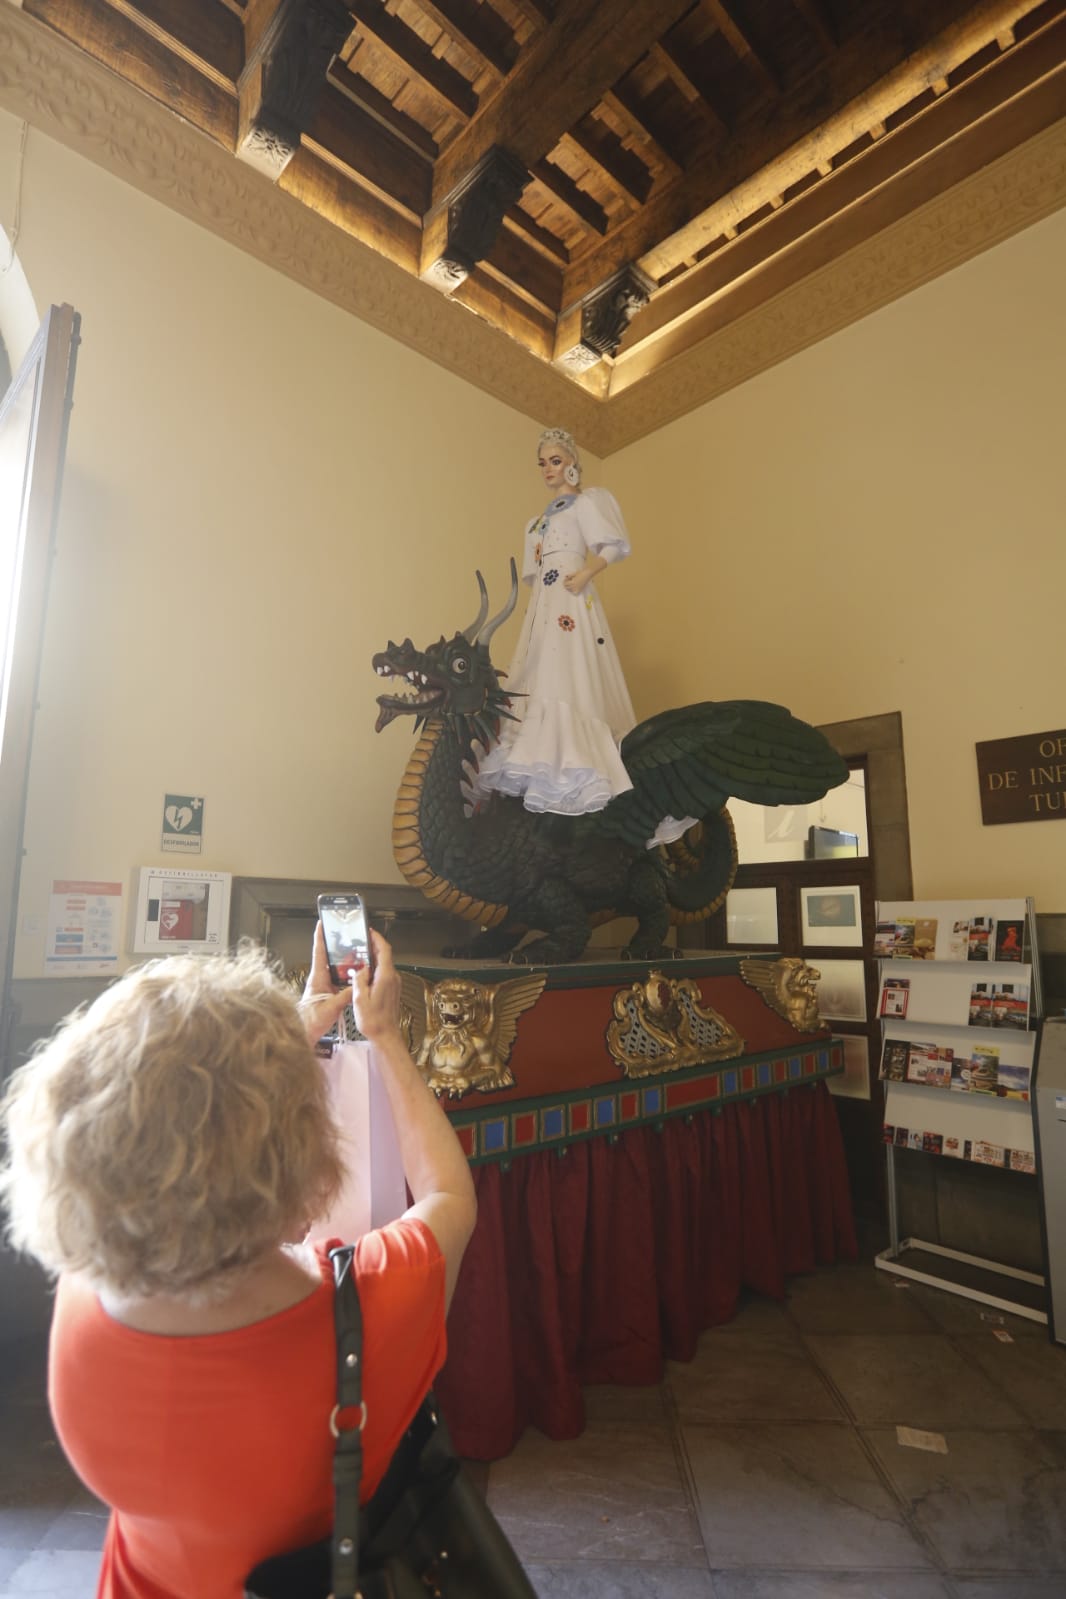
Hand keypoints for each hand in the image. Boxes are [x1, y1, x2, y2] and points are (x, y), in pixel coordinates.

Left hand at [298, 923, 355, 1044]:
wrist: (302, 1034)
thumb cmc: (309, 1021)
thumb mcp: (329, 1008)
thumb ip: (344, 996)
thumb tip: (357, 986)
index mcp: (317, 977)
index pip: (318, 952)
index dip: (320, 936)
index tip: (322, 922)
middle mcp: (320, 979)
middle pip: (329, 957)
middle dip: (338, 946)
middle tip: (348, 936)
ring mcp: (323, 986)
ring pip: (336, 969)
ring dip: (345, 962)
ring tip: (358, 955)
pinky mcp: (327, 993)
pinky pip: (339, 980)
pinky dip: (348, 976)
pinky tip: (357, 977)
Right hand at [350, 930, 402, 1042]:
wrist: (385, 1035)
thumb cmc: (373, 1021)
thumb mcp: (359, 999)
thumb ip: (359, 980)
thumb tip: (360, 969)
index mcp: (386, 977)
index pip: (384, 950)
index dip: (377, 938)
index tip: (369, 931)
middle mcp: (393, 978)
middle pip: (384, 955)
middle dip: (373, 947)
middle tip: (360, 942)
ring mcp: (394, 984)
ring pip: (384, 965)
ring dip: (373, 959)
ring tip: (358, 957)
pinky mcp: (392, 990)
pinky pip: (384, 974)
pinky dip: (375, 969)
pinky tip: (363, 973)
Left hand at [563, 567, 591, 594]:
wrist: (588, 574)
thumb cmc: (581, 573)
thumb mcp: (574, 573)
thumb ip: (569, 576)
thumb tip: (565, 576)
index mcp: (573, 582)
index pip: (565, 584)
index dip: (564, 581)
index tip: (565, 579)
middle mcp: (575, 586)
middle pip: (567, 588)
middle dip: (566, 585)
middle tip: (566, 581)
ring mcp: (578, 588)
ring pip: (570, 590)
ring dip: (568, 588)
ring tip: (569, 584)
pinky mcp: (580, 589)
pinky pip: (575, 592)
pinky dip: (573, 591)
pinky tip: (573, 588)